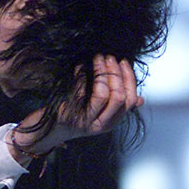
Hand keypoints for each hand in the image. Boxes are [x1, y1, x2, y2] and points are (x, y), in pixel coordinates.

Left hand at [7, 54, 142, 161]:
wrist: (47, 131)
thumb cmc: (75, 117)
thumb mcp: (99, 114)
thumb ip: (117, 106)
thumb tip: (141, 99)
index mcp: (111, 122)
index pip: (131, 101)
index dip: (129, 79)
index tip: (123, 62)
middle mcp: (101, 124)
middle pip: (119, 98)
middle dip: (116, 73)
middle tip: (109, 57)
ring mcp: (85, 121)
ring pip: (103, 95)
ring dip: (102, 73)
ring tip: (98, 58)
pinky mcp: (70, 115)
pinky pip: (80, 91)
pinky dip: (81, 75)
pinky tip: (80, 66)